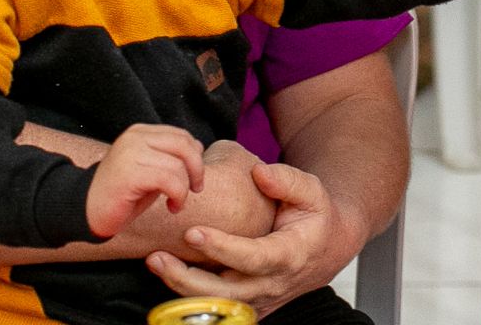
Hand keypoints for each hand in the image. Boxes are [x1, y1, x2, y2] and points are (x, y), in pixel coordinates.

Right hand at [84, 124, 206, 238]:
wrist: (85, 211)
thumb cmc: (122, 195)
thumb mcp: (151, 170)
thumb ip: (171, 157)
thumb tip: (198, 148)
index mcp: (140, 132)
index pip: (181, 135)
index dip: (196, 157)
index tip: (195, 179)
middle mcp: (135, 137)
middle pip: (184, 145)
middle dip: (197, 169)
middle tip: (195, 189)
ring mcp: (131, 152)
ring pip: (178, 165)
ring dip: (185, 189)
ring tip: (177, 203)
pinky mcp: (129, 172)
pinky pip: (168, 179)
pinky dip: (178, 195)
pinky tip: (172, 207)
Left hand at [147, 161, 365, 315]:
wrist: (326, 249)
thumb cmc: (315, 216)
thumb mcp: (312, 191)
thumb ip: (287, 180)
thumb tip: (259, 172)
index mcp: (289, 255)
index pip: (253, 258)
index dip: (222, 248)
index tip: (193, 231)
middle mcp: (272, 284)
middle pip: (225, 294)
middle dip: (188, 279)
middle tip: (157, 257)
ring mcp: (259, 300)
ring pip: (215, 305)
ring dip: (180, 287)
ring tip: (155, 262)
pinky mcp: (247, 306)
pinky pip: (215, 307)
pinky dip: (188, 295)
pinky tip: (167, 272)